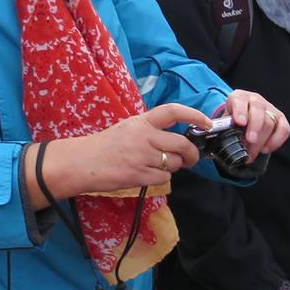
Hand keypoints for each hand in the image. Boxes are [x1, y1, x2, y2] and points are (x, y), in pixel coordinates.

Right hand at [28, 104, 210, 205]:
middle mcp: (143, 136)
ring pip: (174, 163)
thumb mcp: (128, 129)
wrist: (83, 162)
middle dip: (192, 154)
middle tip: (190, 158)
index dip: (193, 115)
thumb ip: (152, 132)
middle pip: (182, 144)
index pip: (172, 112)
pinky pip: (165, 178)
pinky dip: (161, 178)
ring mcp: (142, 156)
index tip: (206, 122)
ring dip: (173, 166)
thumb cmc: (107, 146)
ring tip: (157, 164)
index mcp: (141, 121)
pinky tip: (147, 173)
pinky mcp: (140, 174)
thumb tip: (177, 142)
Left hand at [223, 90, 289, 155]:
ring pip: (270, 122)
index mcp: (239, 97)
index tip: (240, 122)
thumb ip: (225, 130)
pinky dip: (276, 141)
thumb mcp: (225, 123)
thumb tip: (223, 144)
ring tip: (252, 153)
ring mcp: (270, 108)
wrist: (243, 121)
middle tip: (250, 141)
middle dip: (254, 128)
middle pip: (258, 111)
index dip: (240, 111)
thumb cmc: (233, 123)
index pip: (240, 100)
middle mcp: (255, 100)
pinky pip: (284, 129)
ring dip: (262, 140)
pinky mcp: (280, 119)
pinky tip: (266, 149)